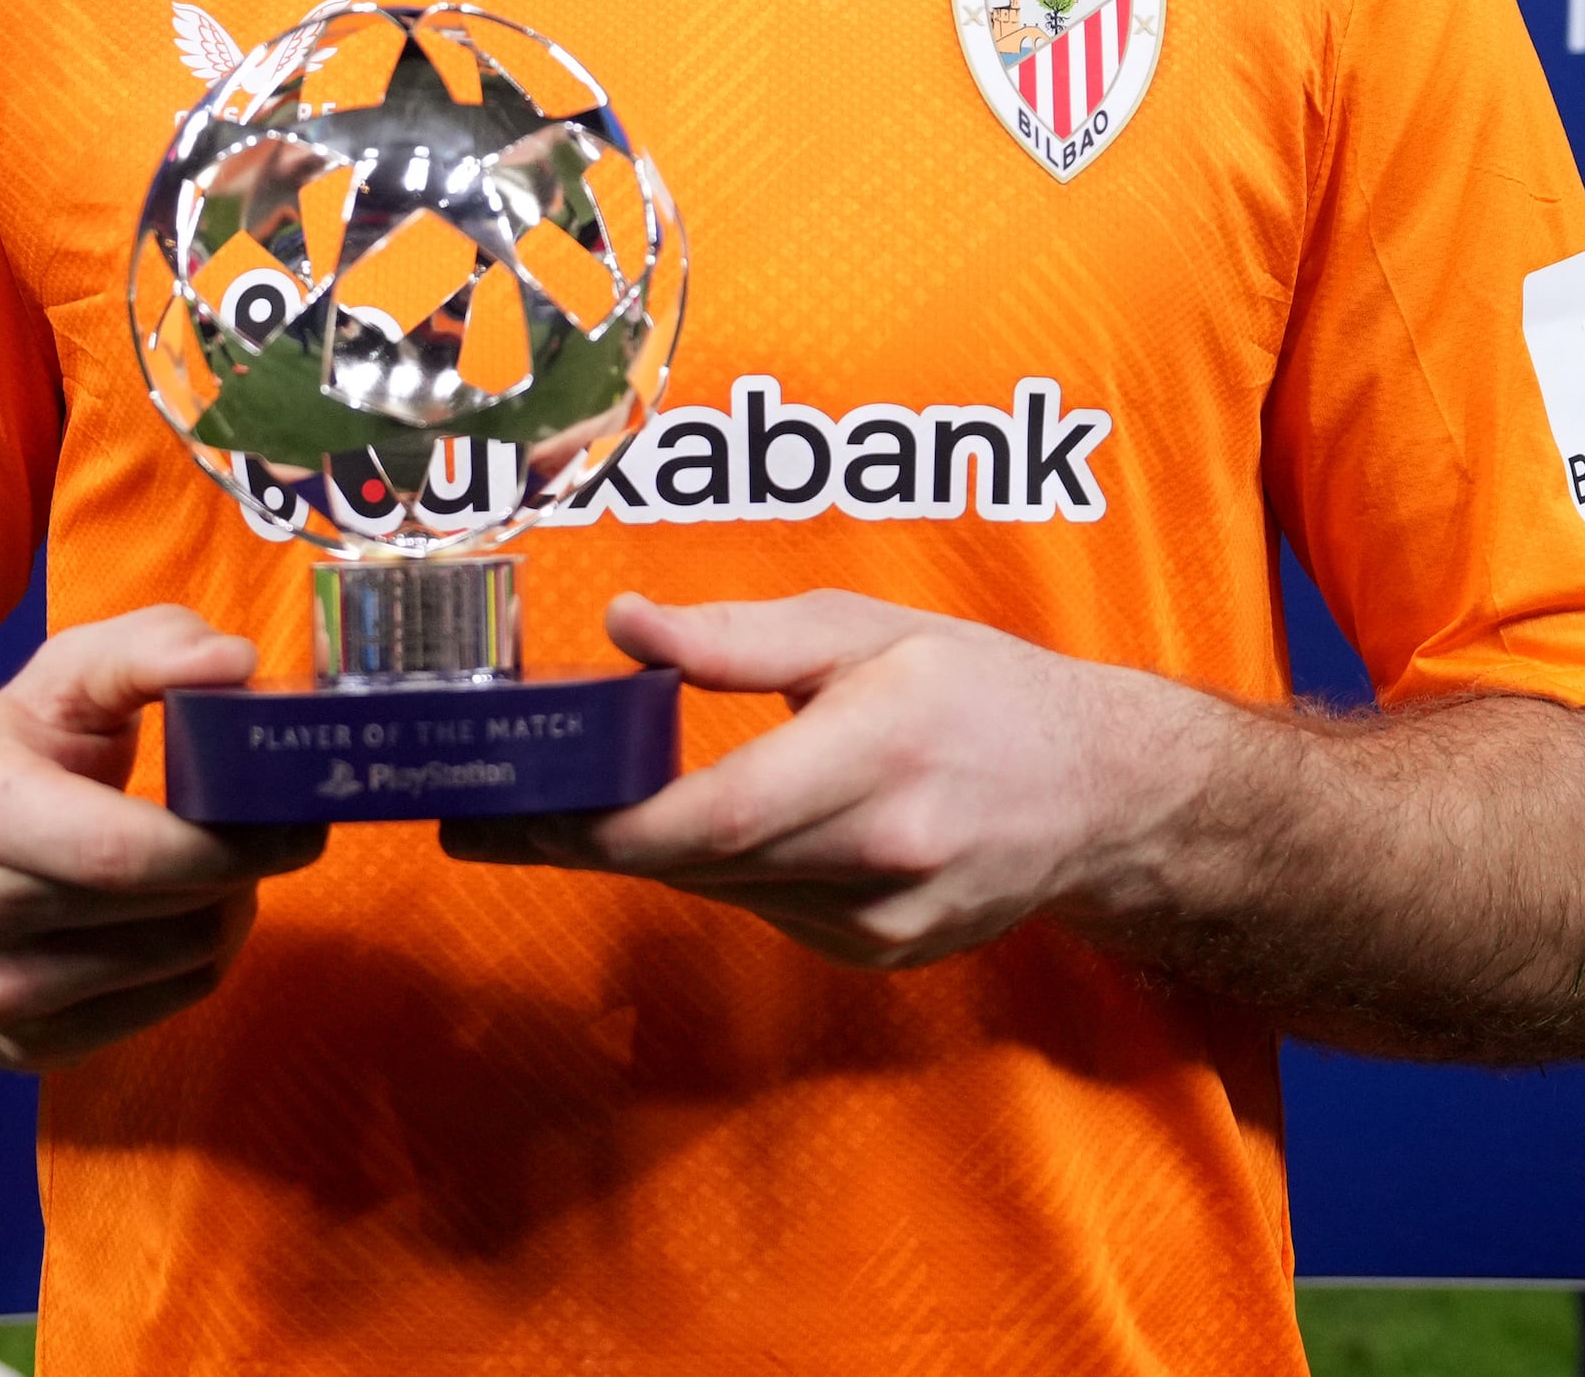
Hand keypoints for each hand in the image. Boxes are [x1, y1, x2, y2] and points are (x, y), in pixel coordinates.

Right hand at [0, 607, 323, 1067]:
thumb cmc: (3, 762)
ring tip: (228, 863)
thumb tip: (234, 664)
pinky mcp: (23, 1051)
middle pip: (161, 909)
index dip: (226, 838)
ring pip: (176, 966)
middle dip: (246, 866)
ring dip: (231, 910)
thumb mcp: (60, 680)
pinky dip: (201, 958)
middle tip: (288, 828)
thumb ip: (150, 649)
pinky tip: (188, 912)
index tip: (297, 811)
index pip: (120, 850)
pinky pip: (165, 1010)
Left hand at [444, 590, 1208, 969]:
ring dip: (640, 853)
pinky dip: (719, 871)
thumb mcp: (865, 629)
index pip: (727, 812)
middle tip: (485, 811)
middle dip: (587, 836)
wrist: (1100, 796)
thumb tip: (625, 628)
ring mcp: (885, 920)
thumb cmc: (980, 689)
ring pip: (723, 890)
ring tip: (547, 815)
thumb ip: (738, 638)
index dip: (615, 824)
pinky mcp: (879, 956)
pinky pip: (765, 909)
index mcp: (886, 748)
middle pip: (702, 861)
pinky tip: (695, 832)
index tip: (521, 809)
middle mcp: (888, 850)